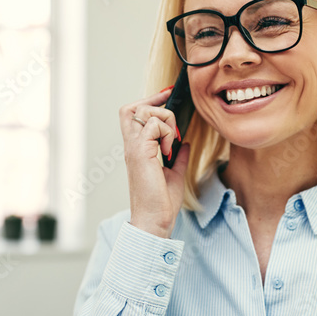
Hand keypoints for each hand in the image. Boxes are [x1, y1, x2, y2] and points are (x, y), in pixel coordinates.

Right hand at [120, 87, 190, 238]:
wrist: (155, 220)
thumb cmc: (161, 202)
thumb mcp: (175, 175)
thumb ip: (179, 158)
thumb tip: (185, 145)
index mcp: (137, 149)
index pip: (132, 114)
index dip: (149, 101)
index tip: (167, 95)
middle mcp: (132, 145)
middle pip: (133, 107)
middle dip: (156, 103)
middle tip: (173, 117)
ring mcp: (134, 148)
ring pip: (146, 112)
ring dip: (165, 121)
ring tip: (171, 144)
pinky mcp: (141, 152)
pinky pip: (154, 125)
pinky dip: (166, 134)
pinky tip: (168, 152)